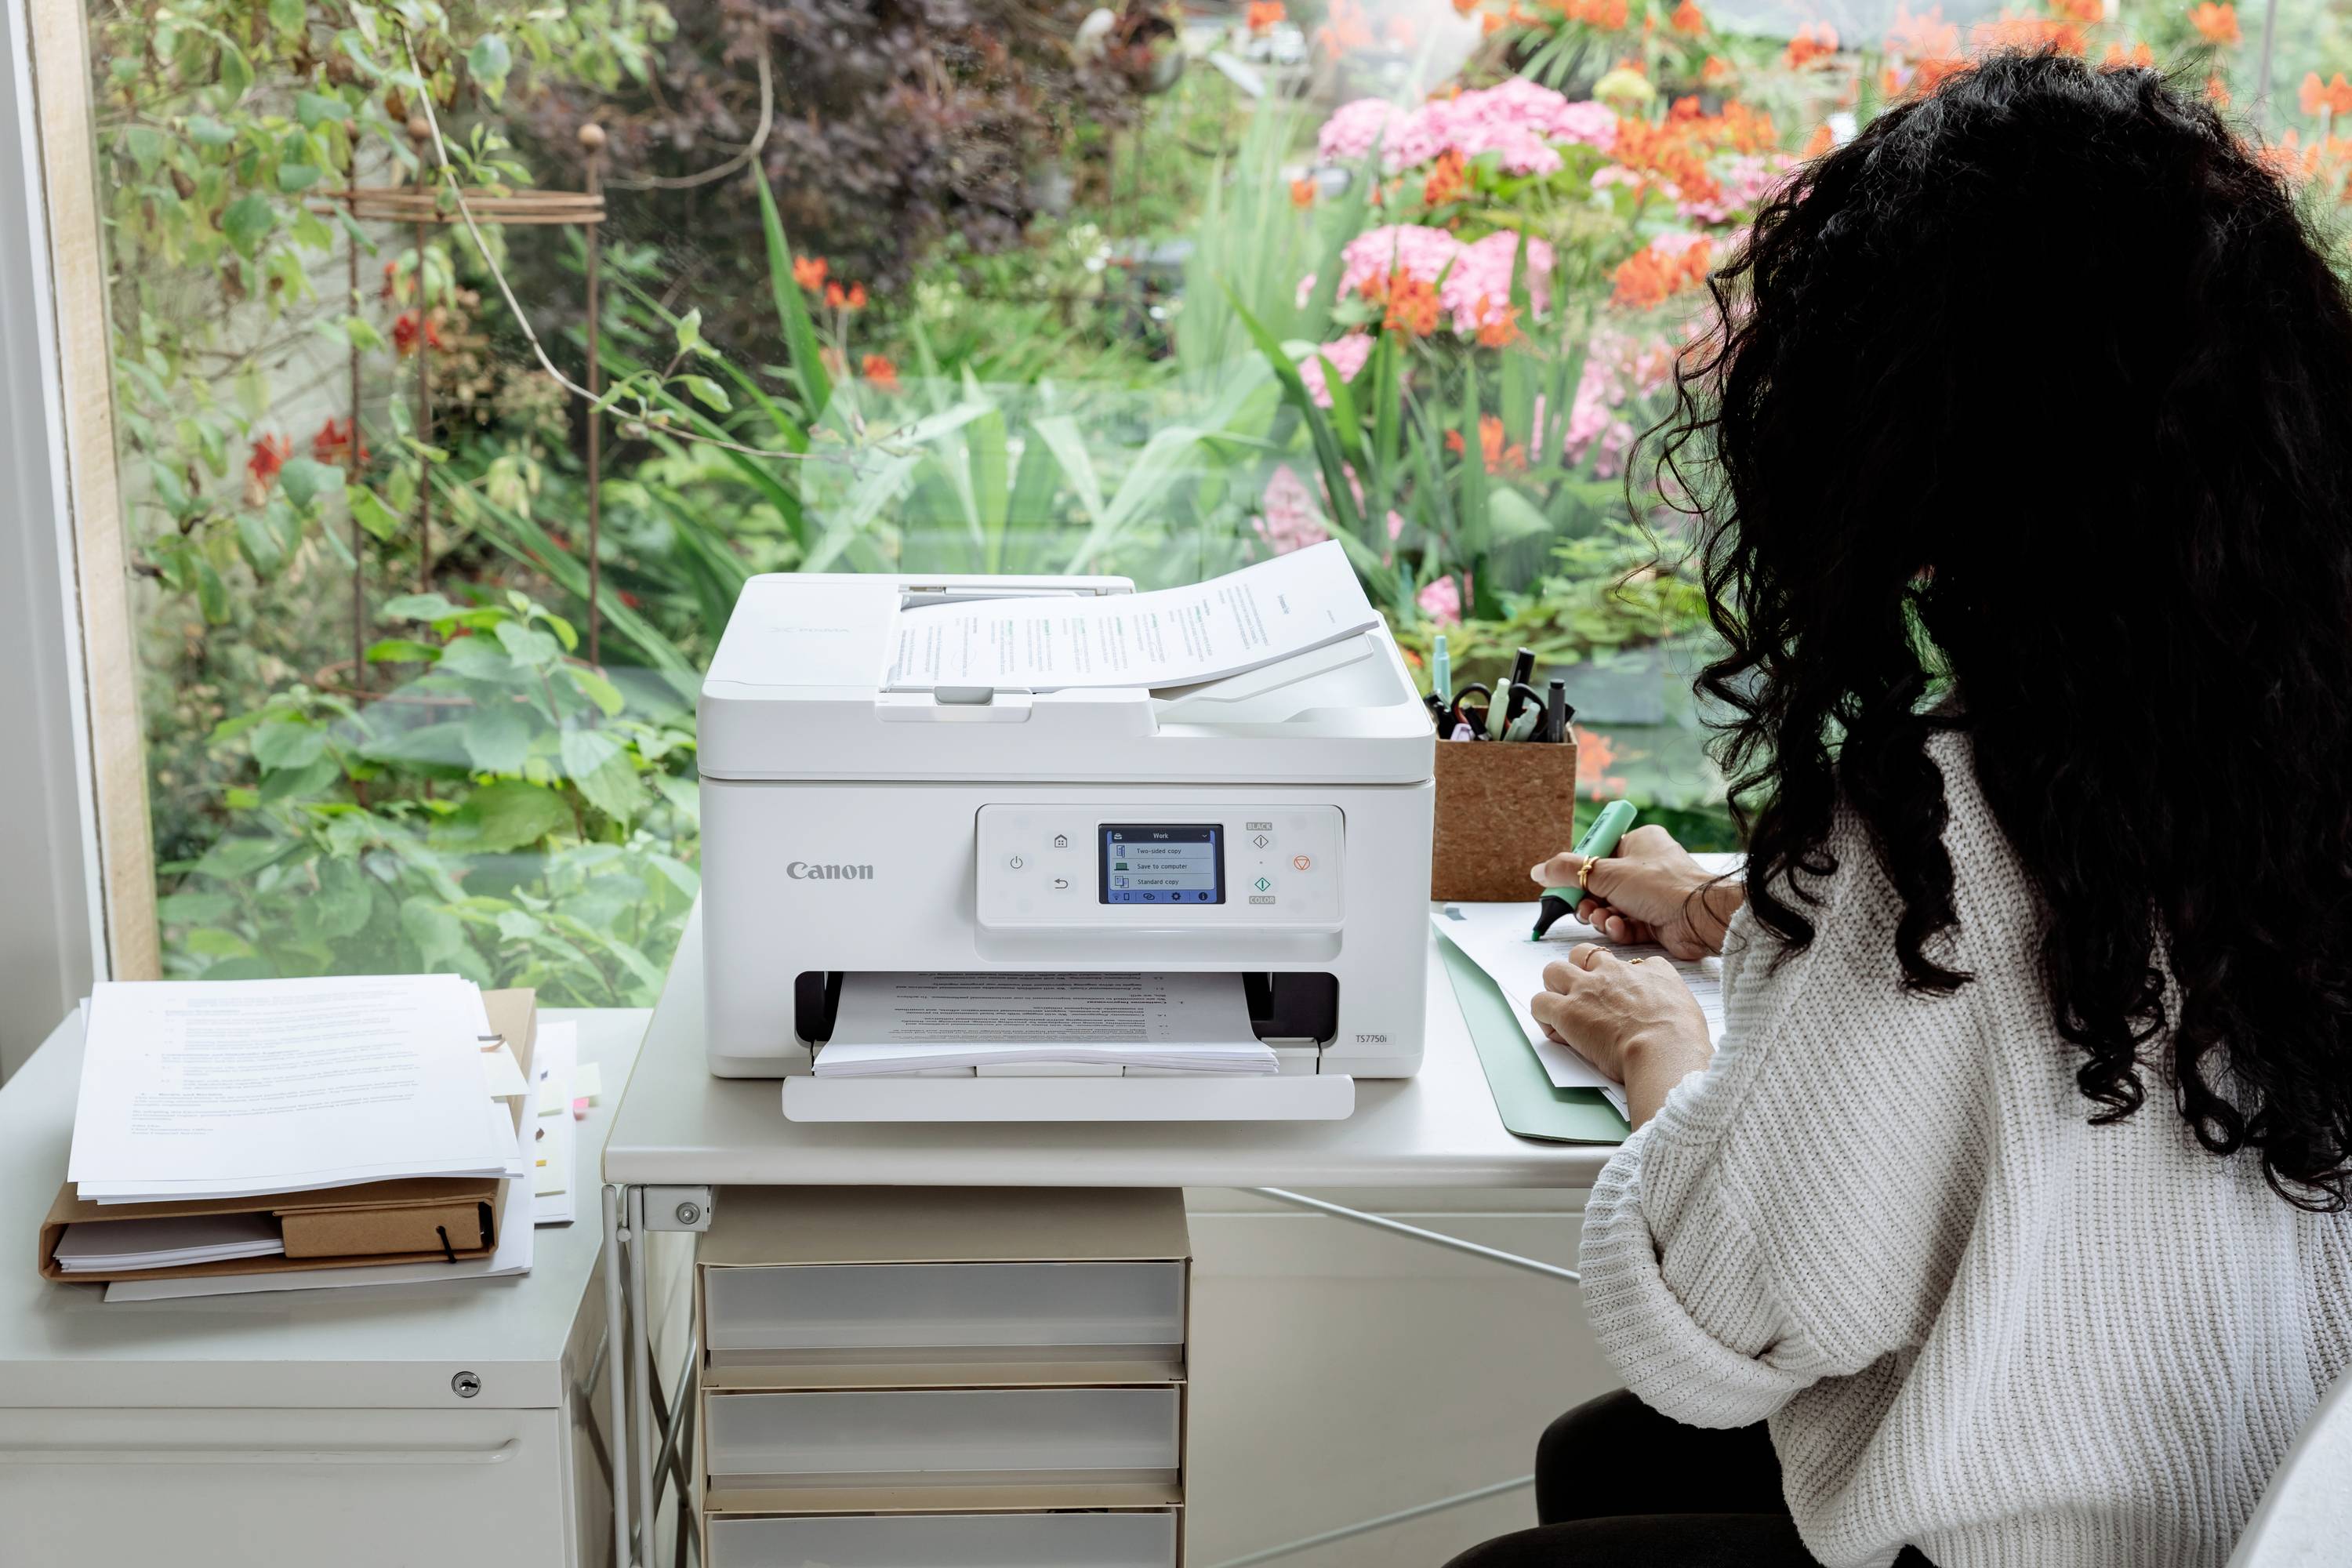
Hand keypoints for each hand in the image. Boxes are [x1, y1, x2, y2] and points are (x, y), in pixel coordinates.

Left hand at [1529, 943, 1713, 1128]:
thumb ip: (1669, 994)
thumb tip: (1665, 1000)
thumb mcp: (1686, 1002)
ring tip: (1563, 1011)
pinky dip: (1544, 1017)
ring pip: (1553, 971)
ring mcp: (1587, 989)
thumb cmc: (1681, 1037)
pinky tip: (1558, 1032)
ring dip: (1554, 989)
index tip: (1616, 998)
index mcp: (1647, 969)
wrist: (1665, 1049)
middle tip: (1584, 998)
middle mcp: (1613, 972)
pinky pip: (1540, 1003)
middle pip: (1582, 954)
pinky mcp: (1567, 1011)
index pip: (1623, 961)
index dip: (1614, 979)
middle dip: (1578, 972)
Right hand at [1530, 824, 1742, 959]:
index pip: (1597, 853)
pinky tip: (1621, 928)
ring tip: (1605, 919)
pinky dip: (1620, 927)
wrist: (1700, 917)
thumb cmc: (1661, 885)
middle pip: (1600, 884)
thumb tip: (1538, 870)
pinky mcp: (1655, 920)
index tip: (1565, 885)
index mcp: (1638, 843)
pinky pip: (1626, 924)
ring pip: (1611, 907)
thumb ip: (1568, 872)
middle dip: (1589, 900)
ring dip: (1603, 916)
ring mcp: (1651, 894)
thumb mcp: (1606, 873)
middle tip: (1584, 909)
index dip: (1579, 871)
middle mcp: (1645, 866)